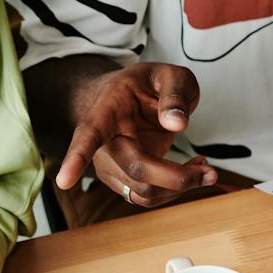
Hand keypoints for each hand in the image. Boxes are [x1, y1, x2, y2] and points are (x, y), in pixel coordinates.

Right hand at [55, 60, 215, 207]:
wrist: (127, 99)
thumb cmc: (144, 86)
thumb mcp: (168, 74)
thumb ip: (174, 93)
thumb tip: (176, 124)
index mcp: (106, 110)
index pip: (88, 135)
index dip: (76, 158)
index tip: (63, 181)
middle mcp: (102, 143)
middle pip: (135, 170)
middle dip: (176, 178)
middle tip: (209, 169)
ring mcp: (110, 166)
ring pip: (143, 192)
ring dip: (180, 188)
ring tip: (205, 169)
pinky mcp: (123, 181)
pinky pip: (149, 198)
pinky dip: (176, 192)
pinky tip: (192, 173)